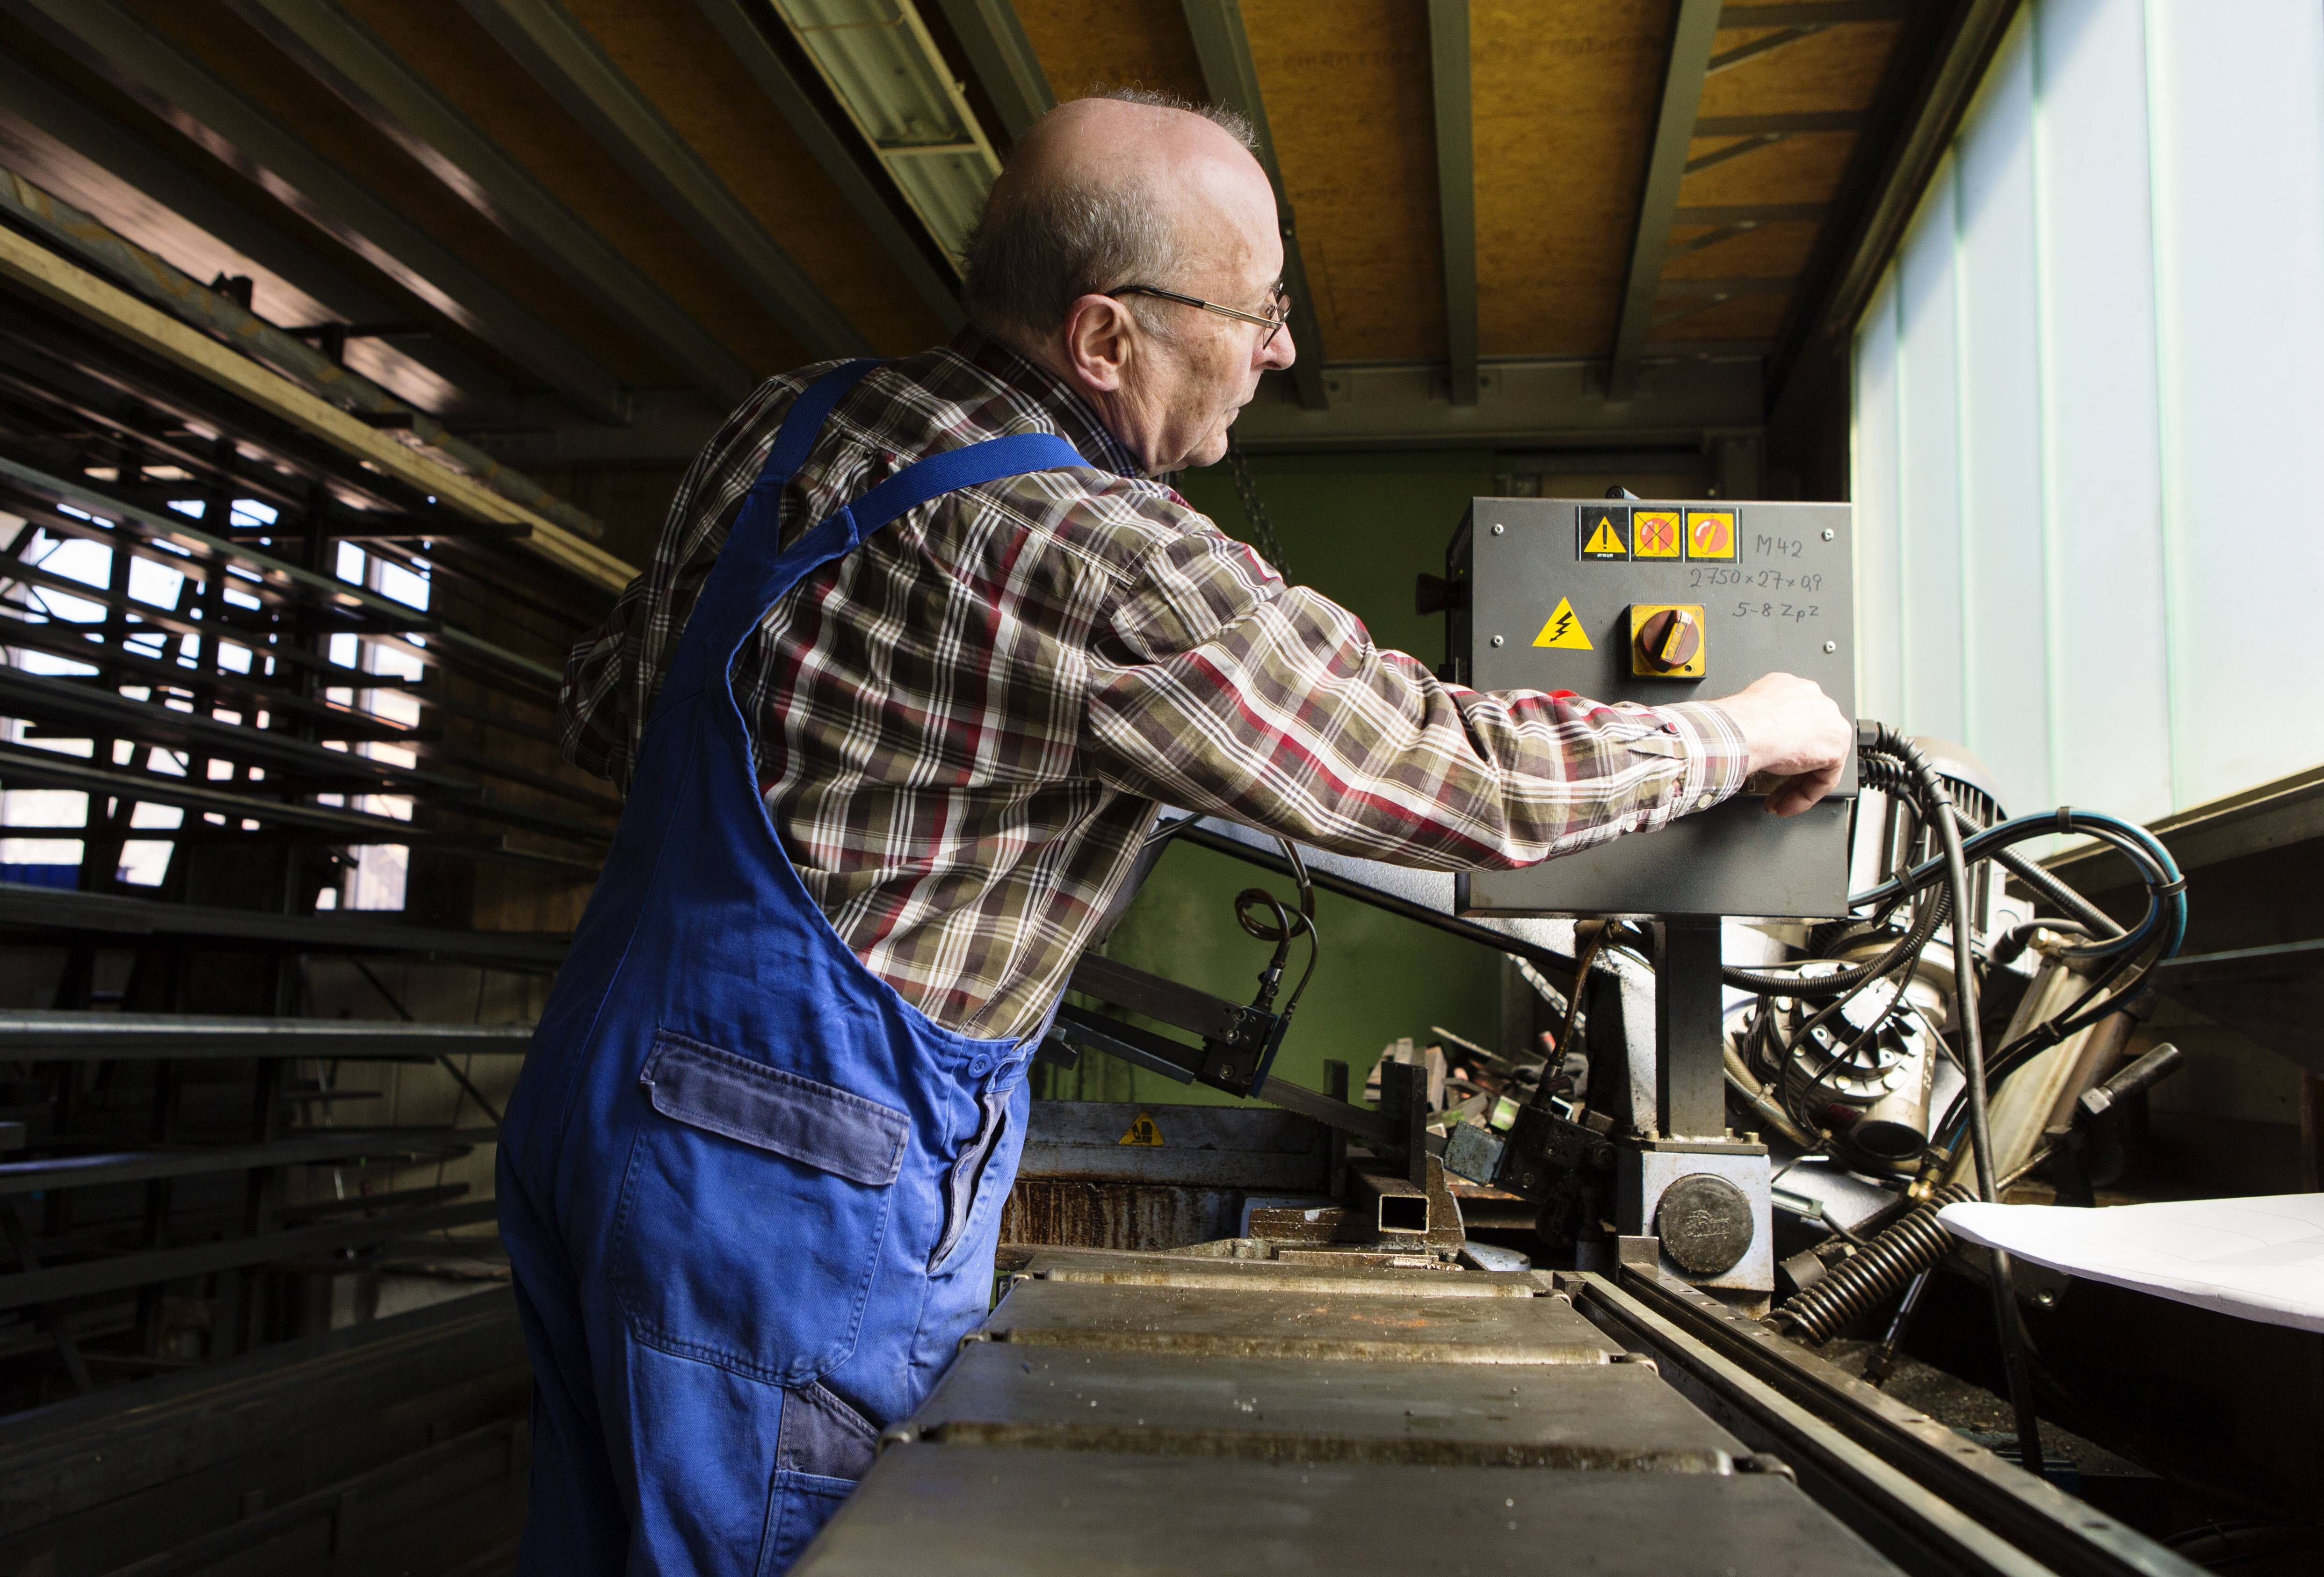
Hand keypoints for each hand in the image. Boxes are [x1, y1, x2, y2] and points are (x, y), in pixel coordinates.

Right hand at [1709, 672, 1850, 816]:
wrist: (1744, 730)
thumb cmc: (1738, 724)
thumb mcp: (1749, 718)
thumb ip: (1761, 725)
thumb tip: (1754, 743)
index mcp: (1793, 688)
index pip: (1795, 725)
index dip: (1781, 752)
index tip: (1769, 767)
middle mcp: (1815, 701)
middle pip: (1809, 744)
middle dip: (1789, 774)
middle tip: (1773, 792)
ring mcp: (1829, 721)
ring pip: (1818, 762)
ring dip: (1795, 787)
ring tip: (1778, 802)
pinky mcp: (1836, 745)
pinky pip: (1825, 777)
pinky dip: (1806, 795)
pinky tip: (1788, 803)